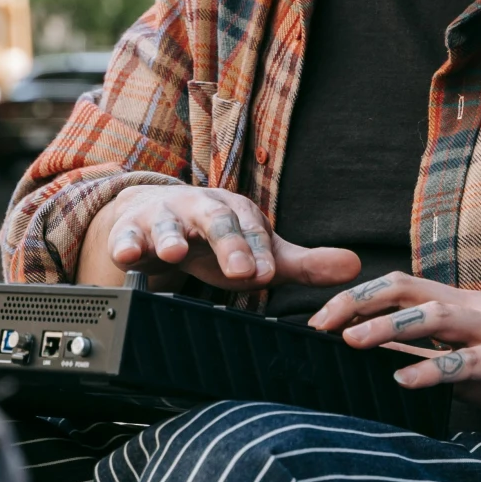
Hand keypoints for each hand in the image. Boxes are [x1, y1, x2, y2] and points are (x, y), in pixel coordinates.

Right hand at [77, 184, 360, 292]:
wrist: (154, 219)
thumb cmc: (213, 240)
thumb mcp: (257, 251)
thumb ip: (303, 263)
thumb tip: (357, 266)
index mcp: (235, 211)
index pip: (253, 229)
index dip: (260, 250)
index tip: (267, 273)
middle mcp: (200, 208)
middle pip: (216, 221)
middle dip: (228, 244)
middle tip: (242, 273)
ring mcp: (163, 217)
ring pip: (167, 225)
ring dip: (169, 238)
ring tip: (172, 253)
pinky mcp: (130, 230)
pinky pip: (125, 237)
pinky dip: (124, 245)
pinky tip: (125, 256)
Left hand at [312, 272, 480, 442]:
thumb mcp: (472, 360)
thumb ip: (429, 354)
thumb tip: (376, 359)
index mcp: (459, 305)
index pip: (397, 286)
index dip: (354, 296)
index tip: (315, 317)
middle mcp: (474, 308)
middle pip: (405, 289)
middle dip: (357, 303)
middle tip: (317, 324)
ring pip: (433, 317)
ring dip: (386, 327)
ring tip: (349, 342)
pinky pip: (466, 362)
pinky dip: (431, 368)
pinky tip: (401, 379)